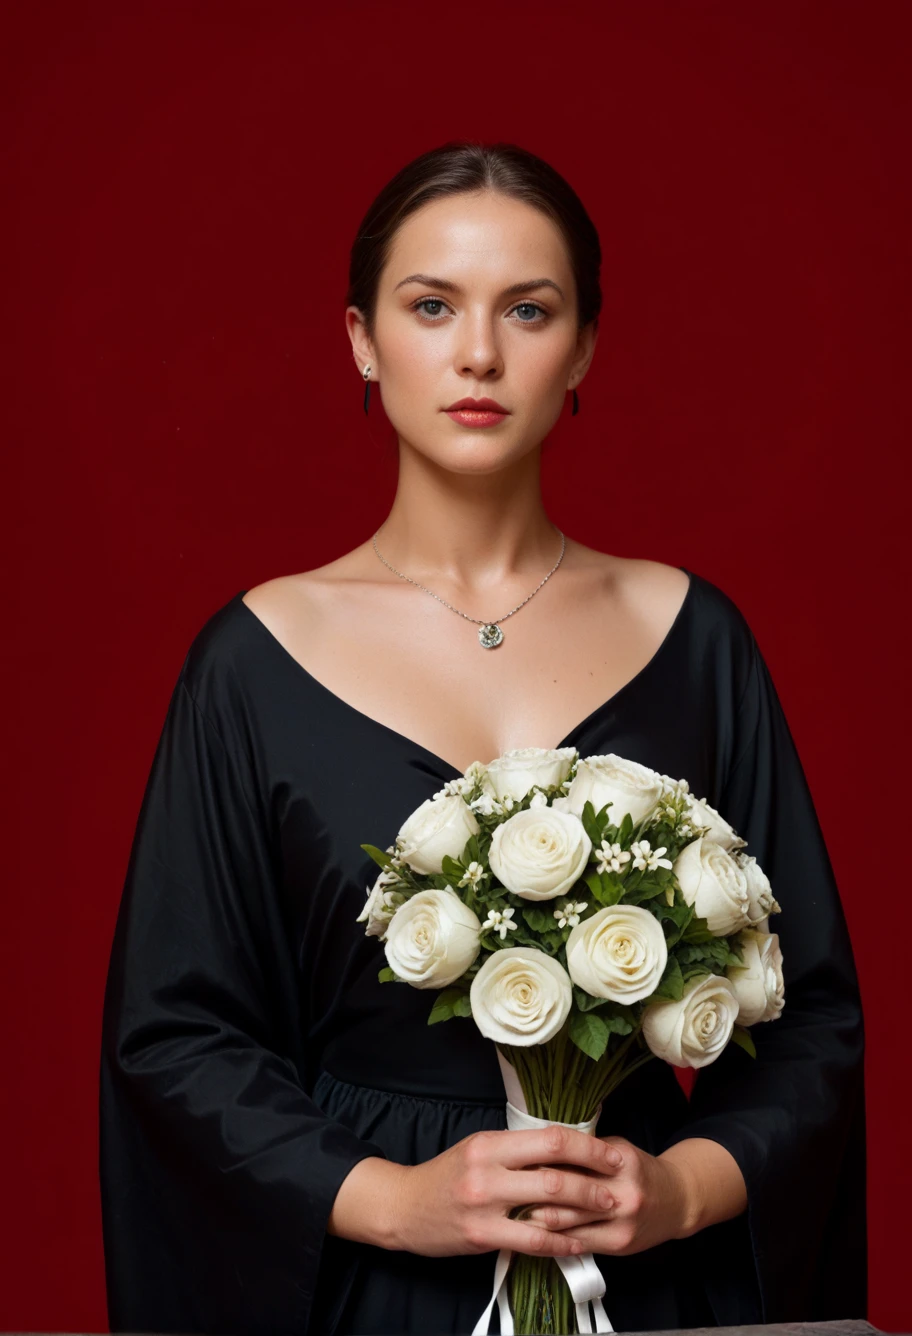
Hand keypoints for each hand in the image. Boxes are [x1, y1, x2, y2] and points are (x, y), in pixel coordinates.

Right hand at [384, 1124, 626, 1258]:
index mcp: (490, 1143)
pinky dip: (562, 1242)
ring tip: (609, 1209)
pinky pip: (533, 1241)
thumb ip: (515, 1150)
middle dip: (595, 1178)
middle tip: (619, 1184)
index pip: (549, 1137)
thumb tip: (561, 1148)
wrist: (404, 1207)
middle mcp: (488, 1169)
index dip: (586, 1146)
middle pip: (555, 1169)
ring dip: (585, 1208)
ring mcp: (485, 1204)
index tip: (610, 1152)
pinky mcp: (483, 1235)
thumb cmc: (445, 1176)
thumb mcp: (477, 1150)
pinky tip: (580, 1243)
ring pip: (548, 1204)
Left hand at [522, 1136, 693, 1255]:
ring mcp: (621, 1220)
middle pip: (561, 1189)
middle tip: (501, 1188)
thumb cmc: (637, 1170)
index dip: (534, 1160)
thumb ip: (580, 1151)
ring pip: (564, 1219)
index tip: (511, 1162)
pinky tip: (531, 1232)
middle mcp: (622, 1190)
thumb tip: (533, 1150)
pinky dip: (550, 1237)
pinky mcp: (618, 1244)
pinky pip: (574, 1241)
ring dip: (532, 1216)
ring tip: (508, 1210)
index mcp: (617, 1158)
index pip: (566, 1156)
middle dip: (527, 1189)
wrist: (676, 1201)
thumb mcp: (613, 1148)